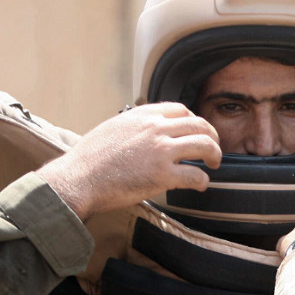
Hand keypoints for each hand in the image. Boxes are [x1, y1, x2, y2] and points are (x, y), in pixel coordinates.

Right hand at [37, 102, 221, 218]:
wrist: (79, 178)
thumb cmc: (90, 157)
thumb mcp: (114, 127)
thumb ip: (135, 125)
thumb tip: (148, 130)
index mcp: (144, 115)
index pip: (181, 110)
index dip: (194, 122)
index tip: (195, 133)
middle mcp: (156, 128)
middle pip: (199, 125)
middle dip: (212, 137)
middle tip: (212, 150)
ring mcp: (161, 151)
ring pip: (205, 145)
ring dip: (215, 155)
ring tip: (213, 164)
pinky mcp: (163, 175)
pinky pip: (195, 175)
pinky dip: (202, 181)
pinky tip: (200, 185)